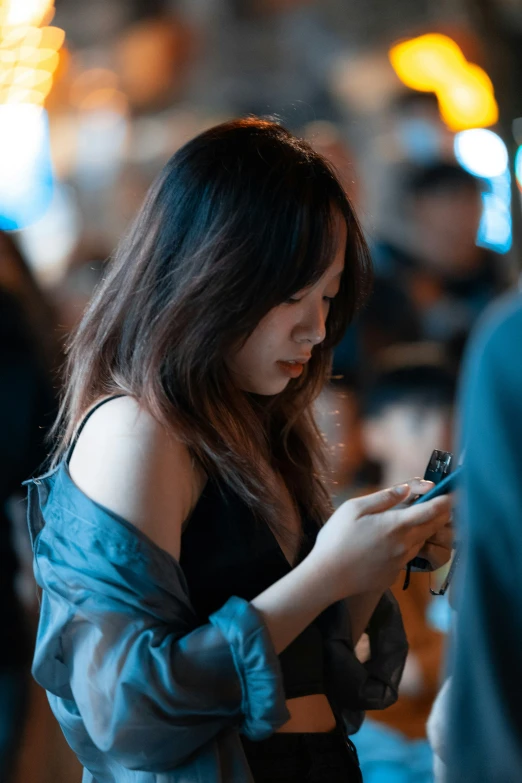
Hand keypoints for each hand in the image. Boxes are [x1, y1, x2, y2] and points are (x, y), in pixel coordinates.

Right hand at [309, 478, 451, 601]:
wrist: (327, 577)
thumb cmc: (337, 538)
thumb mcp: (354, 508)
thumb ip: (383, 497)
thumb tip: (405, 489)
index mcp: (396, 525)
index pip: (432, 510)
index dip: (447, 500)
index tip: (456, 492)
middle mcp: (405, 544)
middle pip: (433, 526)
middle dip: (441, 513)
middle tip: (443, 502)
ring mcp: (401, 562)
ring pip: (421, 541)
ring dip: (423, 529)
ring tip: (412, 519)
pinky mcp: (394, 574)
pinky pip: (407, 555)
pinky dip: (407, 545)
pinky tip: (389, 542)